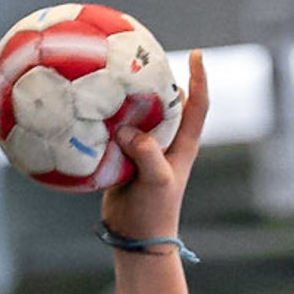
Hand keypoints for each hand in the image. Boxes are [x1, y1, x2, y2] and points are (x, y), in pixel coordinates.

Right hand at [101, 50, 208, 244]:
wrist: (135, 238)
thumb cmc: (155, 212)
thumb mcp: (156, 181)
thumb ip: (147, 152)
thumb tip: (126, 129)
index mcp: (183, 144)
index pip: (197, 105)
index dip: (199, 78)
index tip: (195, 54)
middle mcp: (167, 142)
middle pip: (167, 101)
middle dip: (158, 79)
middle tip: (142, 57)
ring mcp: (145, 149)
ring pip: (140, 114)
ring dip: (130, 97)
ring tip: (114, 75)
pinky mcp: (125, 157)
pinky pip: (118, 130)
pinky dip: (109, 118)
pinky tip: (94, 107)